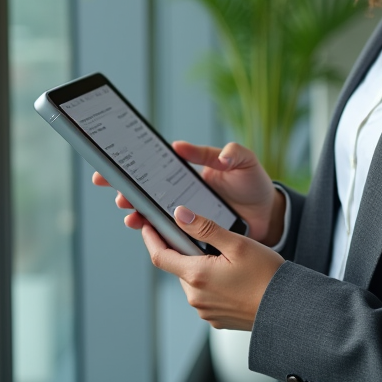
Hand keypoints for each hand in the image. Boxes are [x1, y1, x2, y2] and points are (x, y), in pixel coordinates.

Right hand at [91, 141, 285, 244]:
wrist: (270, 215)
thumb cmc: (253, 183)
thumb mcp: (243, 161)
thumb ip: (223, 151)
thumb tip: (187, 147)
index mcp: (188, 172)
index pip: (155, 165)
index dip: (131, 166)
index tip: (112, 167)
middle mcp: (181, 192)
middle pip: (147, 190)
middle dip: (128, 191)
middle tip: (119, 194)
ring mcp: (186, 214)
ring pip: (154, 213)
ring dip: (138, 214)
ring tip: (131, 215)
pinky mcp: (193, 233)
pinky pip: (170, 233)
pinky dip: (157, 233)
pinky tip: (149, 232)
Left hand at [143, 205, 283, 329]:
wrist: (288, 309)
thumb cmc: (267, 275)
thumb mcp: (236, 243)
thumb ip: (204, 228)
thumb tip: (179, 214)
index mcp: (197, 275)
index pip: (160, 256)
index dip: (151, 238)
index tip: (147, 225)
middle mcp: (196, 297)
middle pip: (178, 267)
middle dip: (183, 250)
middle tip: (201, 235)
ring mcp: (206, 311)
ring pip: (192, 281)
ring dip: (199, 267)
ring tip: (225, 257)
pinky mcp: (217, 319)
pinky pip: (206, 296)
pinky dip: (211, 283)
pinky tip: (232, 277)